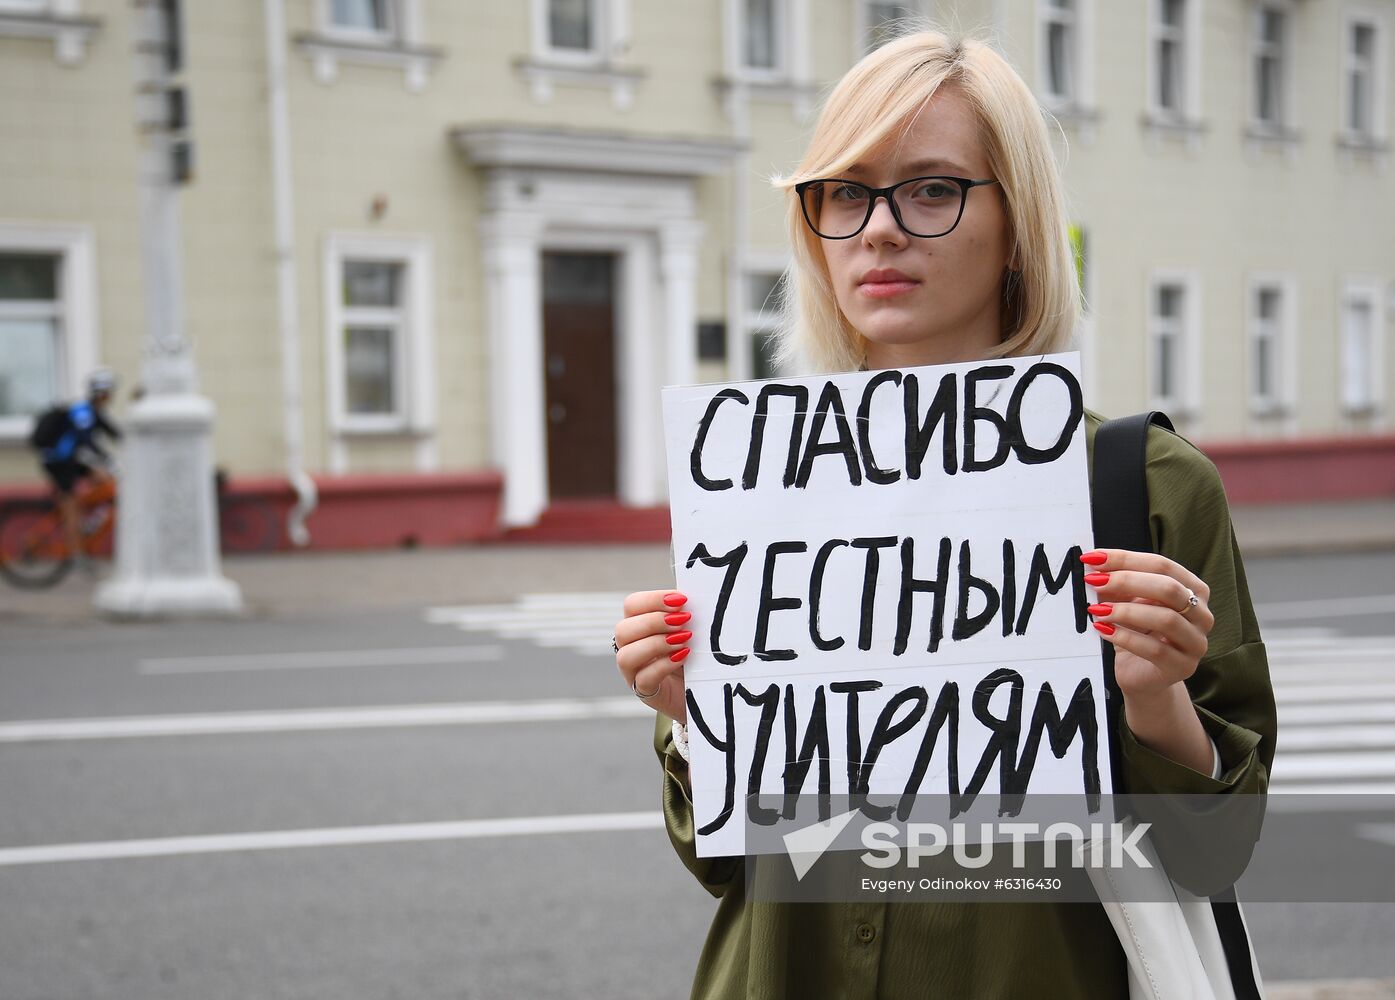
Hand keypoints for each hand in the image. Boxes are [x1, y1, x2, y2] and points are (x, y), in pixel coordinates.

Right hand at [614, 590, 692, 723]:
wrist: (704, 691)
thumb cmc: (696, 656)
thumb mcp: (691, 631)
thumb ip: (686, 614)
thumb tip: (691, 598)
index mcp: (639, 626)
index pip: (632, 605)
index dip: (653, 599)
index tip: (682, 600)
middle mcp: (631, 648)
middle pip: (623, 629)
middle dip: (654, 622)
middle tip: (683, 620)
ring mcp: (635, 673)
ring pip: (626, 656)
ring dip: (656, 644)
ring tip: (684, 640)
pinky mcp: (647, 693)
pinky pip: (643, 679)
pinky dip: (663, 666)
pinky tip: (682, 657)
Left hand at [1081, 549, 1214, 700]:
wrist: (1142, 675)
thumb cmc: (1137, 633)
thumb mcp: (1127, 603)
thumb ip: (1116, 586)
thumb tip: (1095, 566)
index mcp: (1193, 589)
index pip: (1162, 565)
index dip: (1126, 559)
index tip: (1093, 558)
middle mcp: (1201, 614)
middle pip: (1169, 588)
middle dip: (1127, 581)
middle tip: (1095, 581)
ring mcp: (1196, 642)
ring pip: (1166, 619)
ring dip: (1126, 611)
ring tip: (1097, 610)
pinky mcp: (1183, 667)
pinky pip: (1155, 649)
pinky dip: (1126, 637)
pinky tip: (1104, 631)